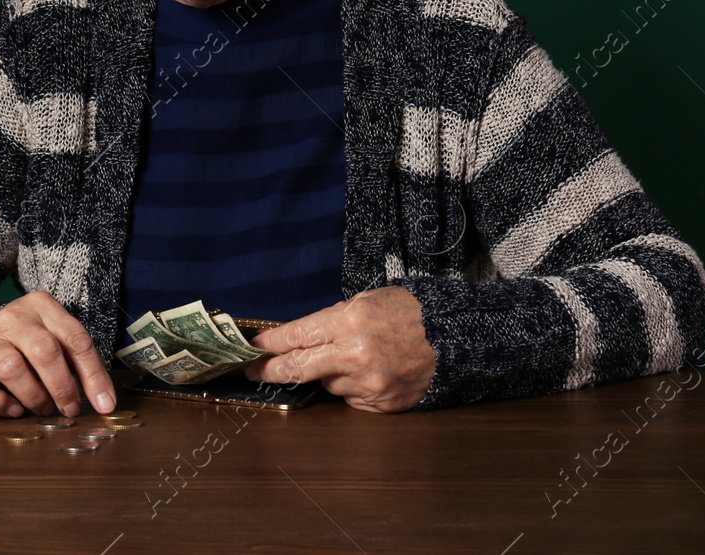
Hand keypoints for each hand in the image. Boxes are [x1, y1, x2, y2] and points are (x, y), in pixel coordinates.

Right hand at [0, 291, 115, 417]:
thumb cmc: (23, 344)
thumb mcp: (51, 338)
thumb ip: (74, 360)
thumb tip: (103, 399)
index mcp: (42, 306)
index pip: (76, 339)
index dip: (94, 375)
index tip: (105, 404)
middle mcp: (14, 317)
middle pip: (45, 351)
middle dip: (63, 387)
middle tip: (69, 409)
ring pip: (13, 370)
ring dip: (34, 397)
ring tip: (42, 408)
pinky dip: (1, 404)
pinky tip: (14, 409)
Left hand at [241, 286, 436, 412]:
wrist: (452, 338)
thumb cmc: (408, 313)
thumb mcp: (368, 300)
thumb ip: (333, 319)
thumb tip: (300, 339)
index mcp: (350, 321)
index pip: (296, 336)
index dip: (269, 344)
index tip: (251, 349)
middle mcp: (355, 354)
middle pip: (298, 369)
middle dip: (271, 371)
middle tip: (254, 372)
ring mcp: (368, 382)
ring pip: (328, 383)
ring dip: (332, 373)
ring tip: (359, 357)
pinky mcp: (380, 403)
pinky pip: (351, 398)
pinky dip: (354, 387)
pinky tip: (374, 372)